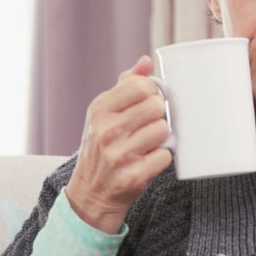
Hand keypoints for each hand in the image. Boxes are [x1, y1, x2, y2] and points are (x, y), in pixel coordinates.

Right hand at [65, 55, 172, 233]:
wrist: (90, 193)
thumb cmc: (101, 148)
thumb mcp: (104, 113)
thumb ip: (126, 86)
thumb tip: (145, 61)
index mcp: (100, 109)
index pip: (141, 86)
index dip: (152, 93)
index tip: (148, 103)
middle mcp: (106, 131)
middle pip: (156, 106)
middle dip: (159, 116)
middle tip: (149, 126)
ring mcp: (119, 155)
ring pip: (163, 130)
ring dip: (162, 138)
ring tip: (148, 144)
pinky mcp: (132, 177)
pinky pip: (165, 156)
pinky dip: (161, 159)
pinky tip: (148, 161)